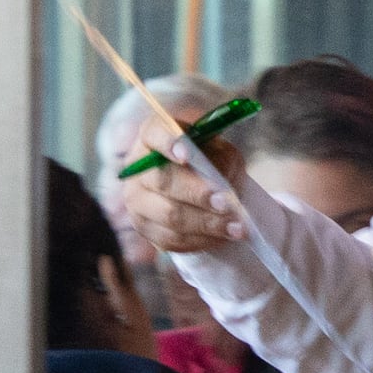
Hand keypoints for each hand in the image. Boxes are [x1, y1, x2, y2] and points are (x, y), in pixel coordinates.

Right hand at [112, 141, 246, 260]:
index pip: (153, 133)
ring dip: (206, 223)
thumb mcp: (221, 152)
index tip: (187, 156)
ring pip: (169, 215)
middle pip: (163, 180)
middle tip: (226, 203)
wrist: (199, 190)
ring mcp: (136, 199)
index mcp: (153, 135)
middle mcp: (137, 167)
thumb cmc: (209, 163)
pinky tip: (222, 237)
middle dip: (197, 194)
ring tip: (236, 227)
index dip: (168, 143)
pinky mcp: (144, 228)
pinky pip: (171, 239)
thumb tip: (221, 183)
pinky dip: (200, 239)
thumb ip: (221, 160)